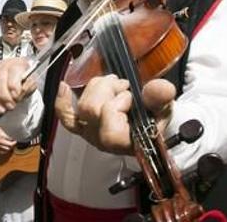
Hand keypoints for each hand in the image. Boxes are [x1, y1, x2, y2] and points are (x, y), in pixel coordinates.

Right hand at [0, 58, 36, 115]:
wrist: (18, 74)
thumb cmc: (25, 79)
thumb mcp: (31, 82)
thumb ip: (27, 87)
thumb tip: (18, 95)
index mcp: (17, 64)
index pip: (13, 72)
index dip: (13, 86)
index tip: (16, 97)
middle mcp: (3, 66)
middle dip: (4, 96)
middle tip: (10, 107)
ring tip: (1, 110)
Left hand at [54, 75, 175, 154]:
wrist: (148, 131)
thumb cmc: (155, 123)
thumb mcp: (163, 110)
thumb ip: (160, 99)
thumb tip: (161, 88)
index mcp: (123, 142)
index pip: (108, 120)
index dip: (118, 103)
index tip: (131, 97)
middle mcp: (102, 140)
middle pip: (91, 108)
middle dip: (107, 89)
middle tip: (123, 85)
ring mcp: (90, 133)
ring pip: (81, 106)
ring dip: (96, 87)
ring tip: (114, 84)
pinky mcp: (82, 126)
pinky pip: (66, 117)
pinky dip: (63, 102)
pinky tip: (64, 87)